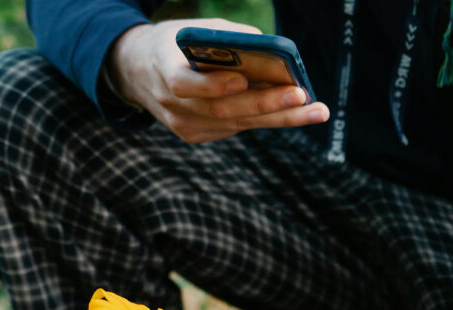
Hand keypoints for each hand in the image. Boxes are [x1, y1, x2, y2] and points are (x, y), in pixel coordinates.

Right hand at [108, 19, 329, 142]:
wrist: (138, 72)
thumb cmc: (175, 44)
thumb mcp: (194, 30)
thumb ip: (228, 39)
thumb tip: (274, 53)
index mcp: (162, 70)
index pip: (183, 84)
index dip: (212, 85)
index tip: (243, 81)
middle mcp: (170, 105)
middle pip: (222, 109)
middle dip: (266, 104)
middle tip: (303, 97)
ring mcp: (182, 126)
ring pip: (235, 123)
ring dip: (277, 117)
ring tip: (314, 110)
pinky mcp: (194, 135)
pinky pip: (233, 127)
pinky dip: (261, 119)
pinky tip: (290, 112)